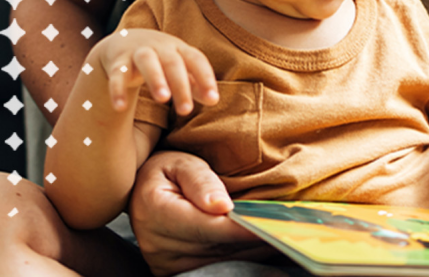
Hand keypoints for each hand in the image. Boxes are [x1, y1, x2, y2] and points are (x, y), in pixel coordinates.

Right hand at [98, 29, 219, 114]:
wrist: (125, 41)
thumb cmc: (161, 59)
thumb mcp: (180, 67)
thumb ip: (195, 83)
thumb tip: (213, 100)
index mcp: (179, 49)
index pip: (196, 59)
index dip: (205, 78)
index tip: (213, 100)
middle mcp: (160, 47)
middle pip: (172, 62)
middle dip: (180, 84)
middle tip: (186, 111)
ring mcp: (138, 52)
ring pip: (147, 61)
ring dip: (155, 78)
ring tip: (162, 99)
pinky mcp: (118, 61)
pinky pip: (118, 74)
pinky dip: (118, 89)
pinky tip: (120, 107)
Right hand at [128, 151, 274, 275]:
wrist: (140, 190)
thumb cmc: (165, 170)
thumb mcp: (180, 163)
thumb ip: (201, 182)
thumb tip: (223, 206)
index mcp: (156, 211)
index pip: (209, 226)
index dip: (243, 229)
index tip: (272, 226)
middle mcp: (157, 244)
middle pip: (217, 248)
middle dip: (253, 240)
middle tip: (289, 231)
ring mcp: (164, 263)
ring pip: (219, 261)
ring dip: (250, 251)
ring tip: (280, 237)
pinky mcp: (173, 271)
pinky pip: (213, 267)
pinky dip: (238, 257)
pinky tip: (260, 246)